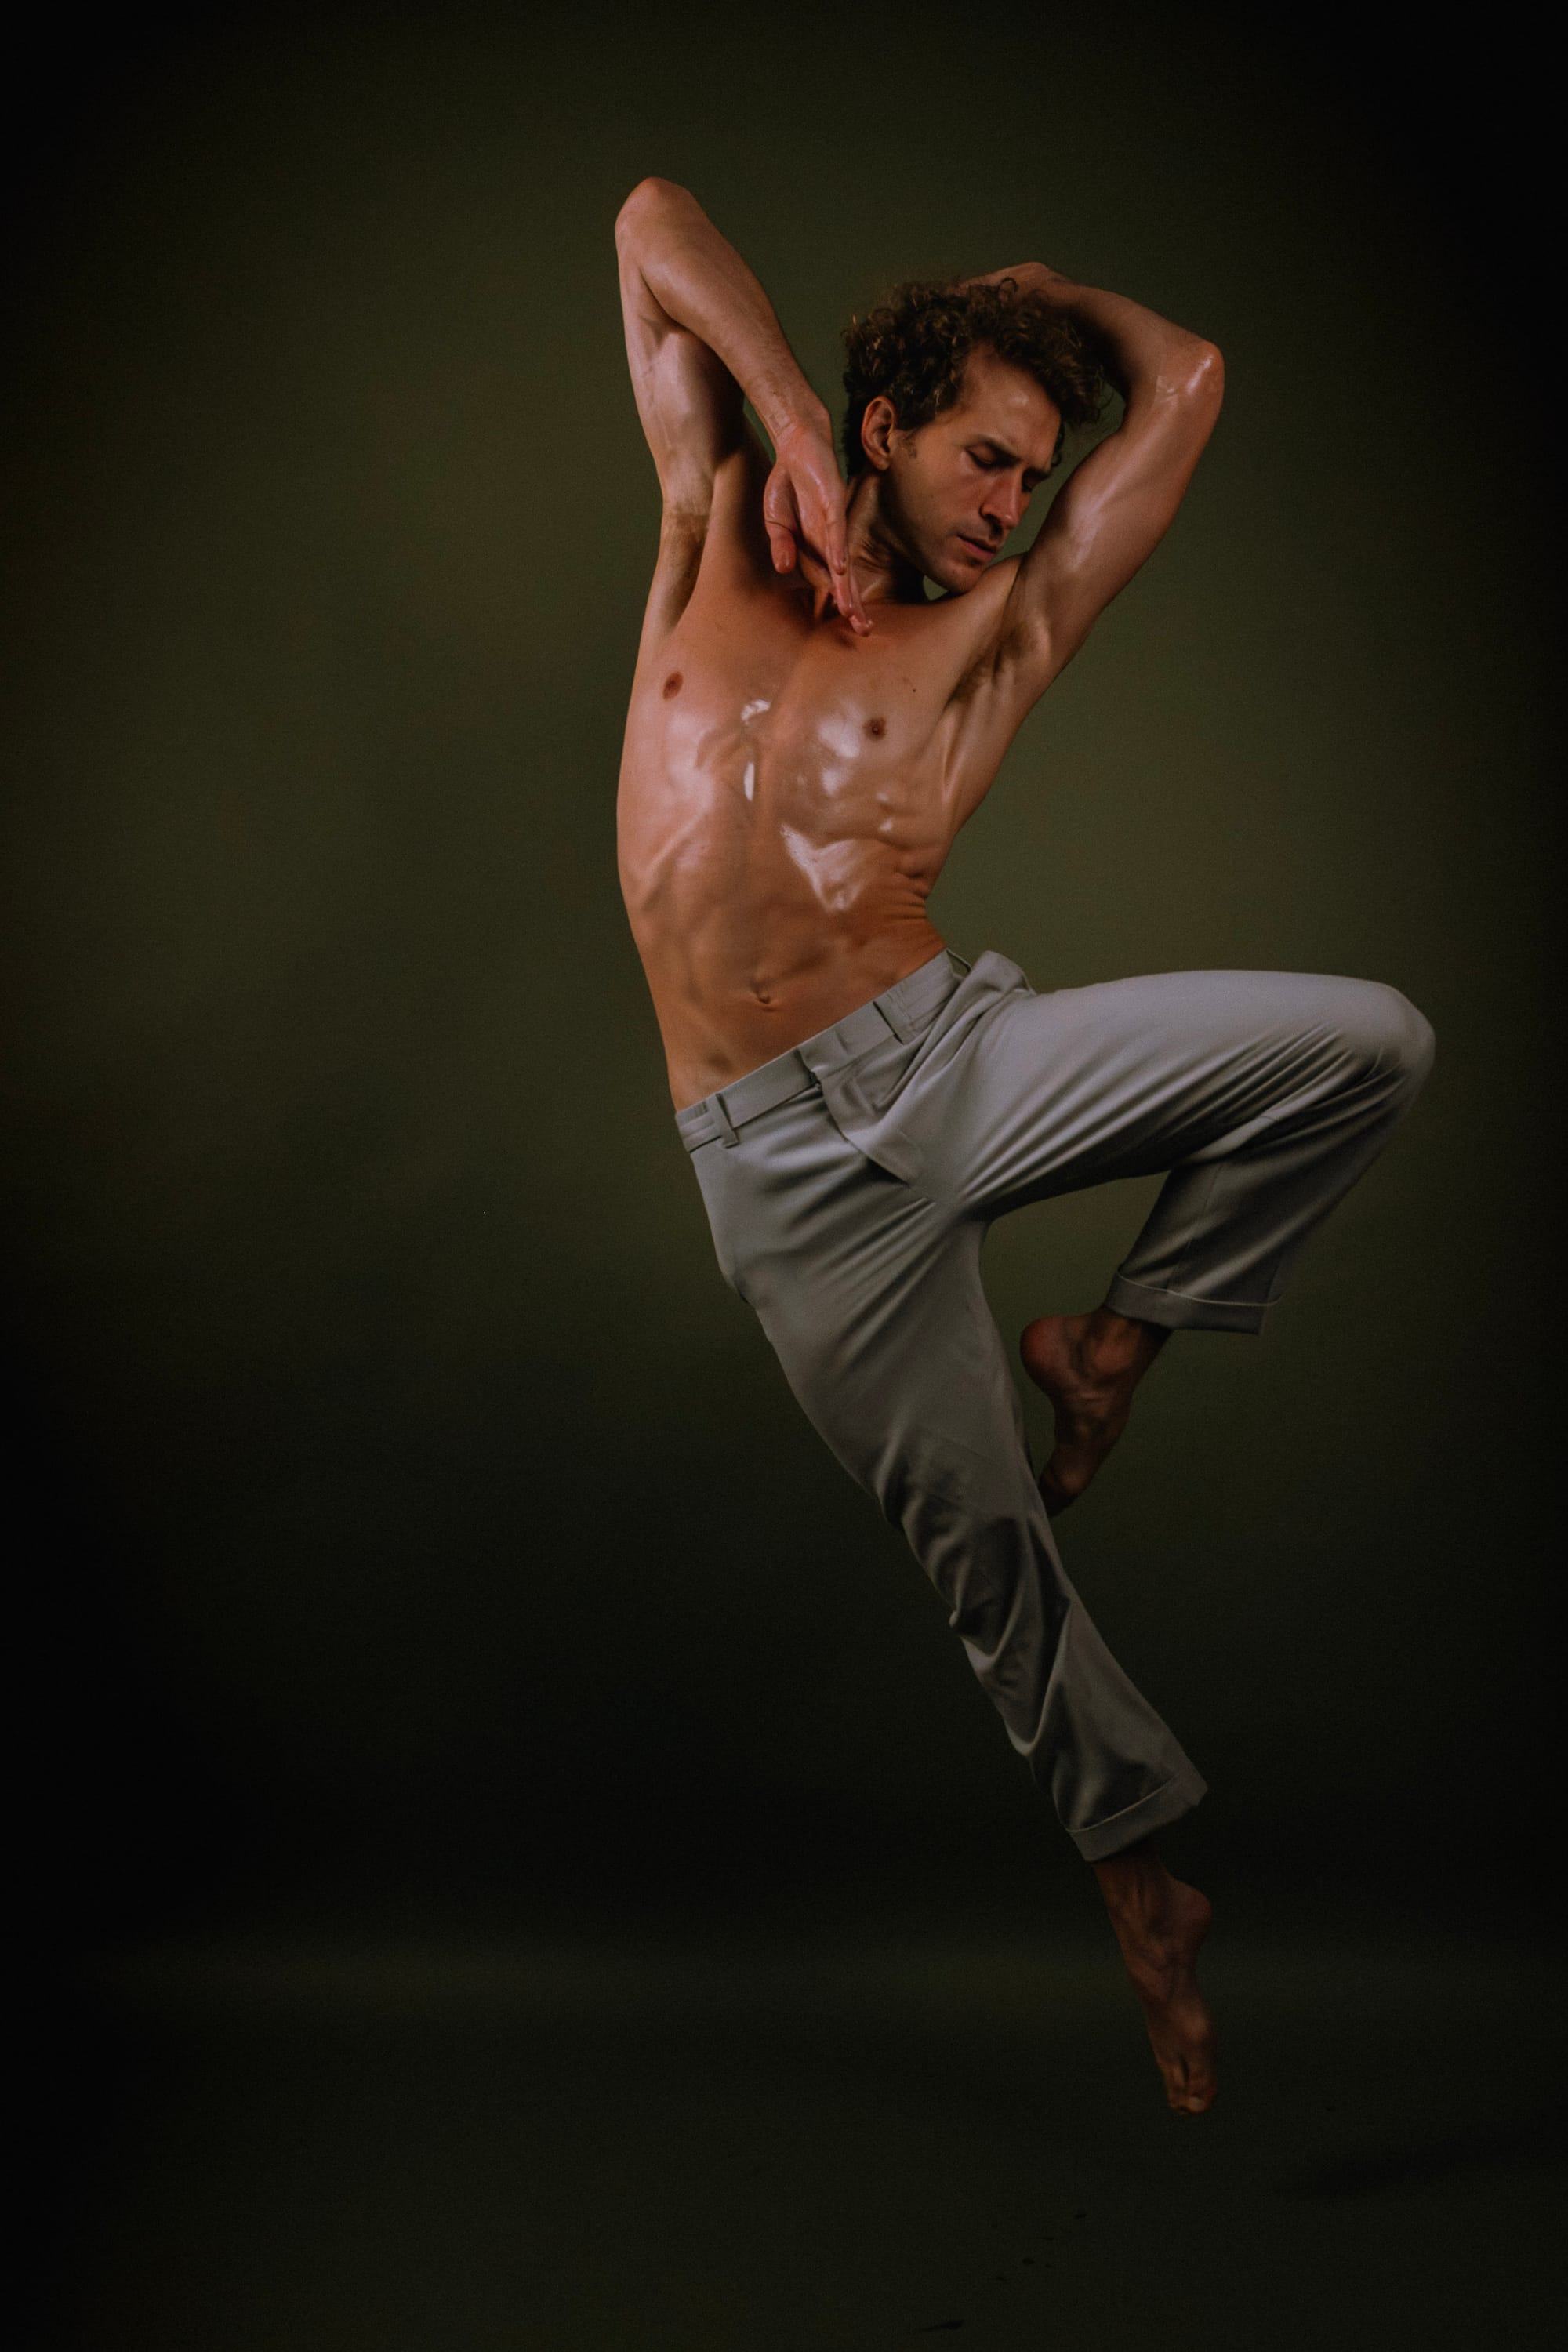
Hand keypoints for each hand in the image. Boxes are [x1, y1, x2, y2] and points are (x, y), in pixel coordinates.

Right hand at [763, 417, 869, 633]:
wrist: (797, 444)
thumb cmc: (788, 484)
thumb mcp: (776, 521)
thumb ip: (781, 544)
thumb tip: (782, 569)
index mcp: (814, 545)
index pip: (825, 578)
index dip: (835, 599)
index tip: (846, 622)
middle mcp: (828, 538)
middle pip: (841, 578)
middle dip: (852, 604)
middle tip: (864, 631)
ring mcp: (832, 522)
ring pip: (841, 561)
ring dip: (847, 588)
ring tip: (854, 614)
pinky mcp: (832, 503)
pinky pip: (834, 532)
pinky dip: (836, 551)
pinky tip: (840, 570)